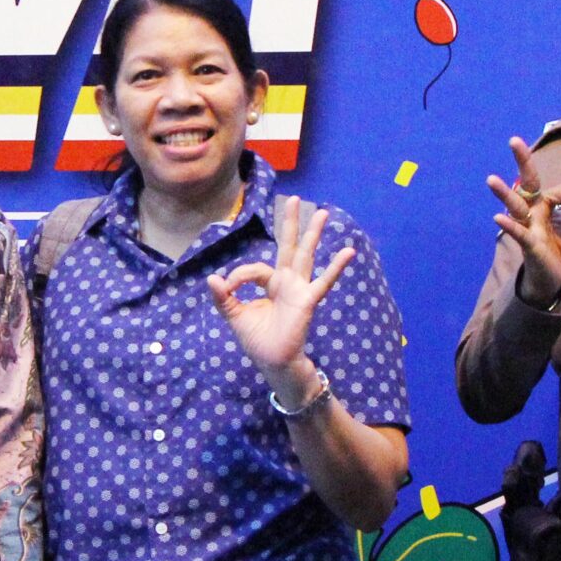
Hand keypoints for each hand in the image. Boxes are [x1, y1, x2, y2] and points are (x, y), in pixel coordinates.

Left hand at [205, 194, 355, 375]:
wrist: (273, 362)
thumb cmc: (257, 340)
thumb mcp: (235, 316)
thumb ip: (224, 297)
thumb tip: (212, 278)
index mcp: (269, 284)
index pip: (255, 269)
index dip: (238, 276)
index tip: (227, 289)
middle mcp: (286, 282)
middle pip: (288, 246)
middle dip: (290, 223)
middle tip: (294, 198)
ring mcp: (298, 289)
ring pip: (305, 255)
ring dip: (312, 234)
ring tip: (322, 212)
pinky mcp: (307, 300)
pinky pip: (323, 282)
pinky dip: (336, 267)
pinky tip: (348, 252)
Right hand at [486, 137, 560, 307]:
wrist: (556, 276)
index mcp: (546, 203)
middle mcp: (534, 210)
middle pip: (528, 182)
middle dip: (522, 161)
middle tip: (513, 140)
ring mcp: (528, 225)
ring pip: (515, 206)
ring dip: (504, 194)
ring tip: (491, 179)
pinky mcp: (528, 244)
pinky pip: (518, 233)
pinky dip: (509, 225)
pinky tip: (498, 218)